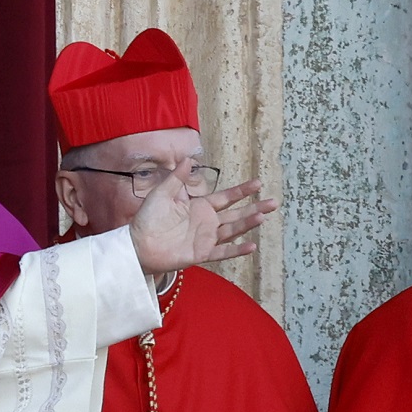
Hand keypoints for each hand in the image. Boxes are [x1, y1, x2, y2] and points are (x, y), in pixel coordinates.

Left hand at [127, 172, 276, 276]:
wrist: (138, 244)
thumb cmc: (148, 219)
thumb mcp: (163, 193)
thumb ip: (178, 178)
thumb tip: (189, 158)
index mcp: (200, 206)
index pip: (227, 197)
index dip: (242, 191)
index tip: (258, 184)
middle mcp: (207, 222)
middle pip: (236, 214)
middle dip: (255, 208)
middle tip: (273, 203)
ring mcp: (206, 238)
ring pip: (232, 230)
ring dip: (248, 224)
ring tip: (263, 217)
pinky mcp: (201, 253)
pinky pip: (222, 252)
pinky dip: (237, 250)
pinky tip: (251, 246)